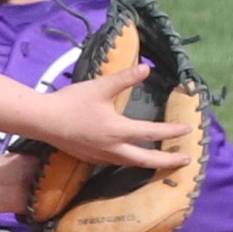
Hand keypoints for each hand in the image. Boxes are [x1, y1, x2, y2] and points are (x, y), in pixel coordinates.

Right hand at [33, 63, 195, 170]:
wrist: (44, 121)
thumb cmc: (72, 102)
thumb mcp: (100, 86)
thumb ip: (125, 78)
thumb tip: (147, 68)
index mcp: (118, 130)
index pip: (152, 132)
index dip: (172, 131)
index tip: (188, 130)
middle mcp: (114, 148)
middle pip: (147, 160)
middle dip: (168, 162)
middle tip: (185, 161)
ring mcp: (102, 157)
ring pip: (132, 163)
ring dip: (150, 163)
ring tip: (163, 161)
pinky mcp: (92, 159)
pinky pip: (118, 163)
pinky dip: (132, 162)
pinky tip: (132, 156)